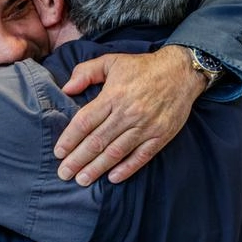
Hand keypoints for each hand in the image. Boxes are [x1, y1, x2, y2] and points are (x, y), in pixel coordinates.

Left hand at [54, 45, 203, 185]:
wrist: (182, 71)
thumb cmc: (143, 67)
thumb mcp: (112, 61)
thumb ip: (86, 72)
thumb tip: (66, 89)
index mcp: (113, 96)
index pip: (85, 122)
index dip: (70, 139)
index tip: (59, 152)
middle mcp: (128, 113)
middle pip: (97, 141)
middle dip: (78, 159)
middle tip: (64, 173)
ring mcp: (145, 126)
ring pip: (116, 152)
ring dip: (97, 168)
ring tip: (82, 180)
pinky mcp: (161, 135)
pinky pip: (141, 156)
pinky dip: (127, 168)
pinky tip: (113, 178)